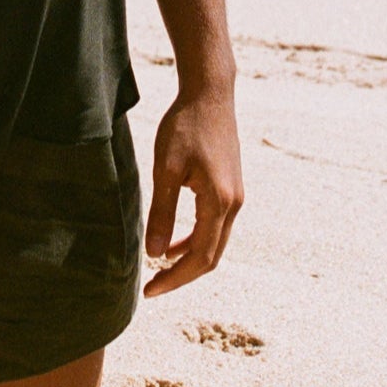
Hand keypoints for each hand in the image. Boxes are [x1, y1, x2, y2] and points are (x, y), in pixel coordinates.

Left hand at [143, 88, 242, 297]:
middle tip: (152, 287)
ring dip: (188, 258)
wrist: (210, 95)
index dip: (174, 279)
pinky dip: (195, 240)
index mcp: (220, 202)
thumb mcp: (166, 169)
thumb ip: (162, 212)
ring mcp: (236, 197)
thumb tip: (155, 254)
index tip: (149, 291)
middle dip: (181, 275)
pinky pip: (215, 227)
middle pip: (211, 257)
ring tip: (158, 266)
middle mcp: (234, 204)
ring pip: (214, 243)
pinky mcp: (231, 188)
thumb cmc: (185, 126)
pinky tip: (173, 241)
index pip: (199, 258)